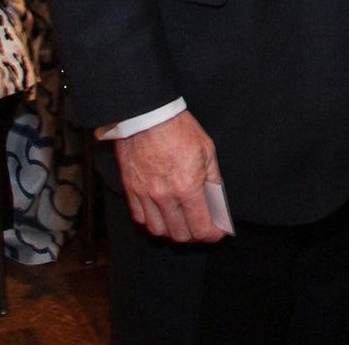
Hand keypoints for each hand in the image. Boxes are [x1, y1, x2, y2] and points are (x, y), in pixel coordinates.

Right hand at [114, 110, 227, 242]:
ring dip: (172, 231)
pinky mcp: (131, 190)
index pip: (200, 227)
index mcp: (187, 186)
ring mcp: (145, 195)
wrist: (146, 113)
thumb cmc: (178, 127)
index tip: (217, 232)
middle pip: (180, 234)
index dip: (212, 235)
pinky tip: (161, 212)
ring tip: (181, 221)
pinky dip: (152, 221)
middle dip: (194, 235)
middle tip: (201, 226)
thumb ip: (212, 178)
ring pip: (158, 231)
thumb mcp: (206, 149)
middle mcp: (165, 196)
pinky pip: (140, 218)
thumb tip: (217, 199)